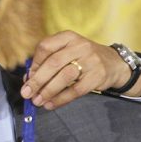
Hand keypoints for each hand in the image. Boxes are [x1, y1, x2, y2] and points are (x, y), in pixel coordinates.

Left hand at [21, 30, 140, 109]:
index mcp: (68, 37)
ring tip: (38, 101)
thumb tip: (28, 80)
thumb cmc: (83, 59)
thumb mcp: (67, 53)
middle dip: (37, 80)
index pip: (45, 47)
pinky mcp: (97, 76)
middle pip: (53, 63)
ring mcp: (90, 60)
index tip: (28, 77)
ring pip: (64, 76)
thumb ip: (48, 63)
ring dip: (48, 91)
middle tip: (26, 93)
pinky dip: (61, 99)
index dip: (34, 64)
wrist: (114, 63)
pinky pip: (76, 90)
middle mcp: (80, 46)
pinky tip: (51, 104)